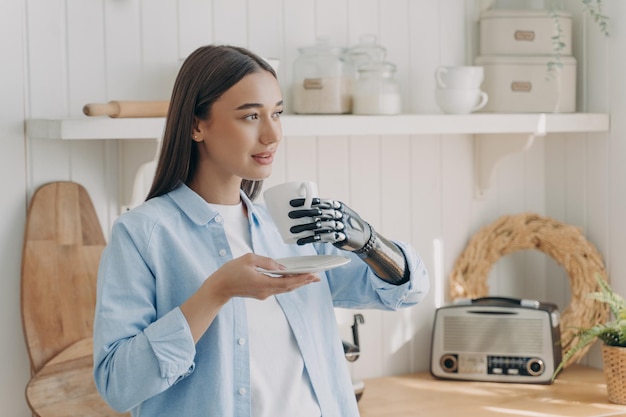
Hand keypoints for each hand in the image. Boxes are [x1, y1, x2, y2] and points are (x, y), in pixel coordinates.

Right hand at [181, 253, 319, 342]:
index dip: (302, 279)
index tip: (313, 275)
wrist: (218, 287)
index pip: (287, 282)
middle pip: (289, 287)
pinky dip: (287, 283)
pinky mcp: (261, 293)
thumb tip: (280, 266)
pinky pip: (278, 288)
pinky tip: (293, 278)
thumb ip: (267, 262)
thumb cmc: (230, 272)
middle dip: (304, 281)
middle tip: (317, 277)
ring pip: (284, 289)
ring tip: (309, 278)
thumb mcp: (249, 259)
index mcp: (263, 282)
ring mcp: (264, 294)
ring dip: (297, 283)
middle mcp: (266, 291)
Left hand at [288, 198, 371, 250]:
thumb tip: (304, 209)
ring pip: (319, 226)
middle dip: (303, 213)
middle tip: (290, 215)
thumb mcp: (339, 213)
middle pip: (318, 212)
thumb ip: (325, 211)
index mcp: (337, 205)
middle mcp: (339, 214)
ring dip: (304, 228)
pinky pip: (323, 238)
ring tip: (291, 231)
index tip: (291, 203)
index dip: (305, 202)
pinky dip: (310, 239)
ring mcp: (340, 226)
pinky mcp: (340, 237)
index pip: (319, 201)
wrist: (364, 236)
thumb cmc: (346, 223)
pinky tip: (300, 241)